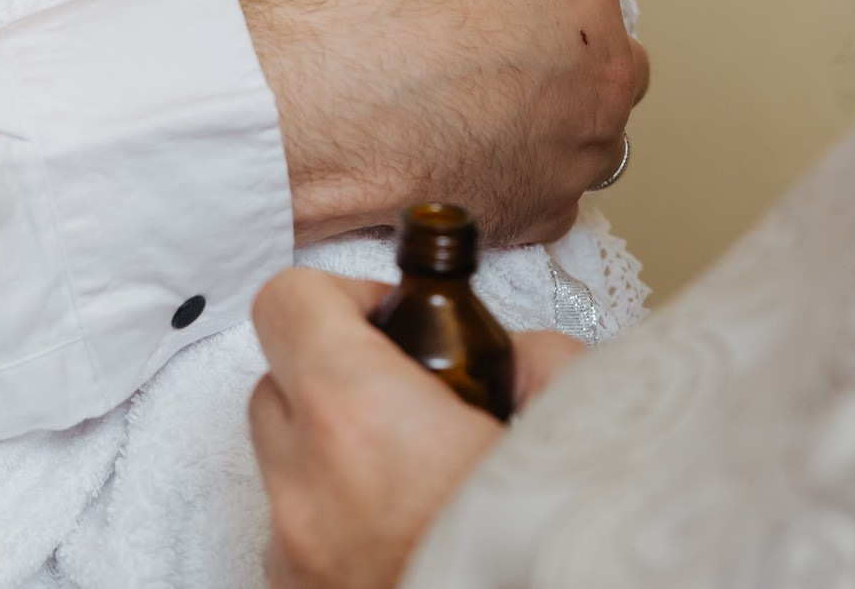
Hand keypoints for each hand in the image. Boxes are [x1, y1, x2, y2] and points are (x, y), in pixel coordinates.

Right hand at [240, 0, 646, 245]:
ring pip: (592, 135)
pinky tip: (473, 169)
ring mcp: (584, 144)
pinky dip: (518, 184)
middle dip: (567, 60)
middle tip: (503, 63)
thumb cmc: (368, 2)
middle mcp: (603, 67)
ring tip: (487, 123)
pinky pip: (551, 197)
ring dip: (555, 128)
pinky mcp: (549, 209)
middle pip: (609, 60)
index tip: (488, 7)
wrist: (335, 94)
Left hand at [248, 269, 585, 588]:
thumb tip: (519, 357)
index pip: (289, 304)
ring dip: (333, 455)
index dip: (345, 297)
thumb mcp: (578, 429)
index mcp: (361, 420)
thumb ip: (540, 365)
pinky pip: (295, 536)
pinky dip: (337, 523)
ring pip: (282, 466)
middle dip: (338, 378)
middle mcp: (306, 488)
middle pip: (276, 384)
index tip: (398, 321)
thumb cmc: (555, 554)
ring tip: (418, 480)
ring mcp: (294, 558)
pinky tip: (407, 538)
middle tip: (417, 401)